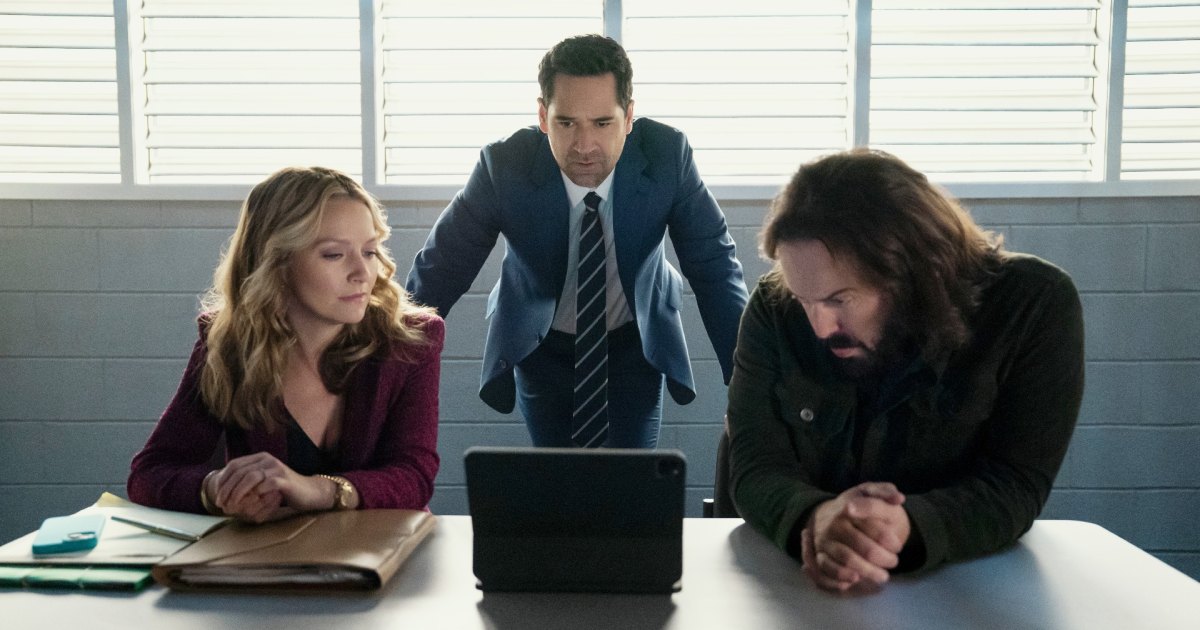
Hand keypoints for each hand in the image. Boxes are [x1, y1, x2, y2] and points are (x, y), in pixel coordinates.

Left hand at [205, 452, 331, 522]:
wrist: (309, 492)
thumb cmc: (284, 490)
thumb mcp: (263, 482)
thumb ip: (248, 482)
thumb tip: (225, 490)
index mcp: (260, 458)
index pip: (234, 465)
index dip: (223, 481)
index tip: (217, 496)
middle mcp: (267, 459)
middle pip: (240, 471)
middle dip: (227, 489)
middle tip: (222, 505)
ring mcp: (276, 468)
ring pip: (250, 476)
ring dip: (238, 493)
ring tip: (232, 506)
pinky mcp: (284, 479)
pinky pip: (266, 485)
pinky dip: (256, 494)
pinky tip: (250, 504)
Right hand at [799, 482, 911, 591]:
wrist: (830, 513)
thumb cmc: (858, 505)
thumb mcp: (871, 492)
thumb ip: (885, 491)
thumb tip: (899, 498)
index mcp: (851, 505)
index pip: (875, 527)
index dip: (890, 541)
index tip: (897, 546)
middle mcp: (835, 523)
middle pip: (865, 547)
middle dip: (884, 558)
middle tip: (893, 561)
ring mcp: (826, 539)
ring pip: (848, 559)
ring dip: (869, 571)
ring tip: (883, 576)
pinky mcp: (819, 553)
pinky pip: (829, 569)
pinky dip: (844, 576)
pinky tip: (857, 578)